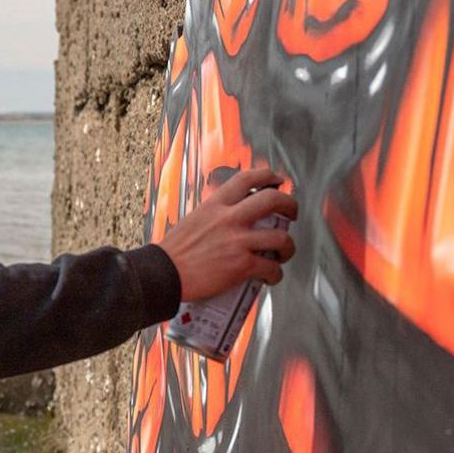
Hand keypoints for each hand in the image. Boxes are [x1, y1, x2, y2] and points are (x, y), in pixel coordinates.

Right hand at [155, 167, 298, 301]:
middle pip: (272, 200)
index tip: (276, 181)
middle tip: (291, 214)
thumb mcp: (193, 221)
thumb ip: (214, 217)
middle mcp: (228, 219)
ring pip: (281, 238)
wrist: (162, 274)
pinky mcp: (241, 265)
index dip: (267, 176)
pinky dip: (276, 274)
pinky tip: (270, 277)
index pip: (246, 178)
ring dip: (288, 247)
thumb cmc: (173, 253)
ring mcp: (237, 242)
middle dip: (290, 205)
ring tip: (284, 252)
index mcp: (215, 205)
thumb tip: (232, 222)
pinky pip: (271, 268)